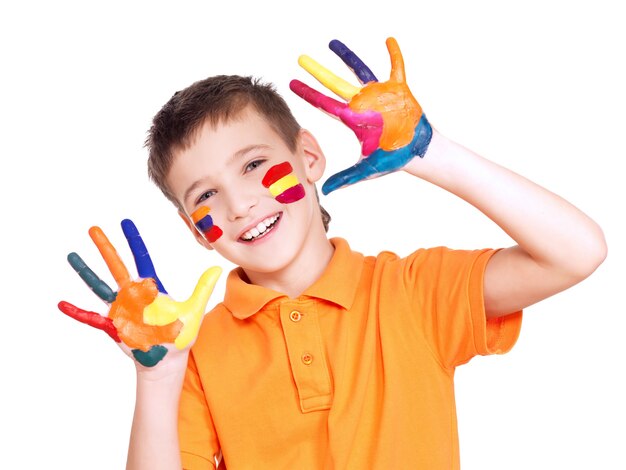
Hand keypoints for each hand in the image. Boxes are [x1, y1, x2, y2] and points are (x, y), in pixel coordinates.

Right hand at [58, 219, 220, 367]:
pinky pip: (92, 317)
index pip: (142, 258)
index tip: (126, 222)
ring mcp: (121, 309)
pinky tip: (62, 304)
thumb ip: (203, 289)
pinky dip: (78, 311)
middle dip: (106, 248)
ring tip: (72, 256)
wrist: (167, 360)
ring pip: (100, 285)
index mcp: (152, 288)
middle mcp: (134, 295)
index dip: (134, 240)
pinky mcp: (114, 325)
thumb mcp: (194, 310)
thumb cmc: (180, 336)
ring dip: (86, 272)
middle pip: (117, 266)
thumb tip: (218, 268)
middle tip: (94, 229)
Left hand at [290, 37, 431, 194]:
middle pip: (335, 84)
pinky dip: (394, 55)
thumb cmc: (392, 159)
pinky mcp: (398, 89)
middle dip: (317, 72)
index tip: (292, 83)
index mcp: (354, 119)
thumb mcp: (367, 169)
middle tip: (300, 59)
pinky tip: (388, 41)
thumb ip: (346, 178)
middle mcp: (362, 104)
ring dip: (347, 57)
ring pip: (359, 70)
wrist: (417, 152)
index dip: (308, 94)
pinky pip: (395, 68)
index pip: (325, 104)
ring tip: (332, 43)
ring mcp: (379, 95)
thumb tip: (327, 191)